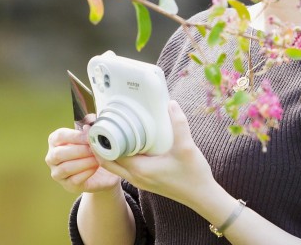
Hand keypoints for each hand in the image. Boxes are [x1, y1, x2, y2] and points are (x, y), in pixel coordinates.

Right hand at [46, 119, 121, 194]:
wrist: (101, 172)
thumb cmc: (91, 150)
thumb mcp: (91, 136)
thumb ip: (89, 127)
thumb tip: (88, 125)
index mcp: (55, 141)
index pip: (59, 136)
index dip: (74, 136)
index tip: (89, 136)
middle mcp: (52, 157)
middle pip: (59, 154)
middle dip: (79, 150)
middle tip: (93, 149)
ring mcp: (57, 173)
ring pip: (66, 168)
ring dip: (83, 162)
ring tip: (96, 159)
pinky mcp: (67, 185)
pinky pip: (74, 180)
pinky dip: (86, 173)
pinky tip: (95, 167)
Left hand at [94, 100, 217, 208]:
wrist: (202, 197)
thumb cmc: (193, 175)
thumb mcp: (186, 147)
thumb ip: (178, 123)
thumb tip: (170, 103)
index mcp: (140, 169)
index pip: (110, 155)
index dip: (101, 140)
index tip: (98, 124)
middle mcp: (135, 177)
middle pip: (107, 162)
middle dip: (100, 146)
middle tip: (99, 126)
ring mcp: (140, 181)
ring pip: (115, 166)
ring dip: (109, 152)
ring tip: (111, 131)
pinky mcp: (145, 181)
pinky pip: (125, 168)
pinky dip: (120, 157)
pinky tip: (128, 143)